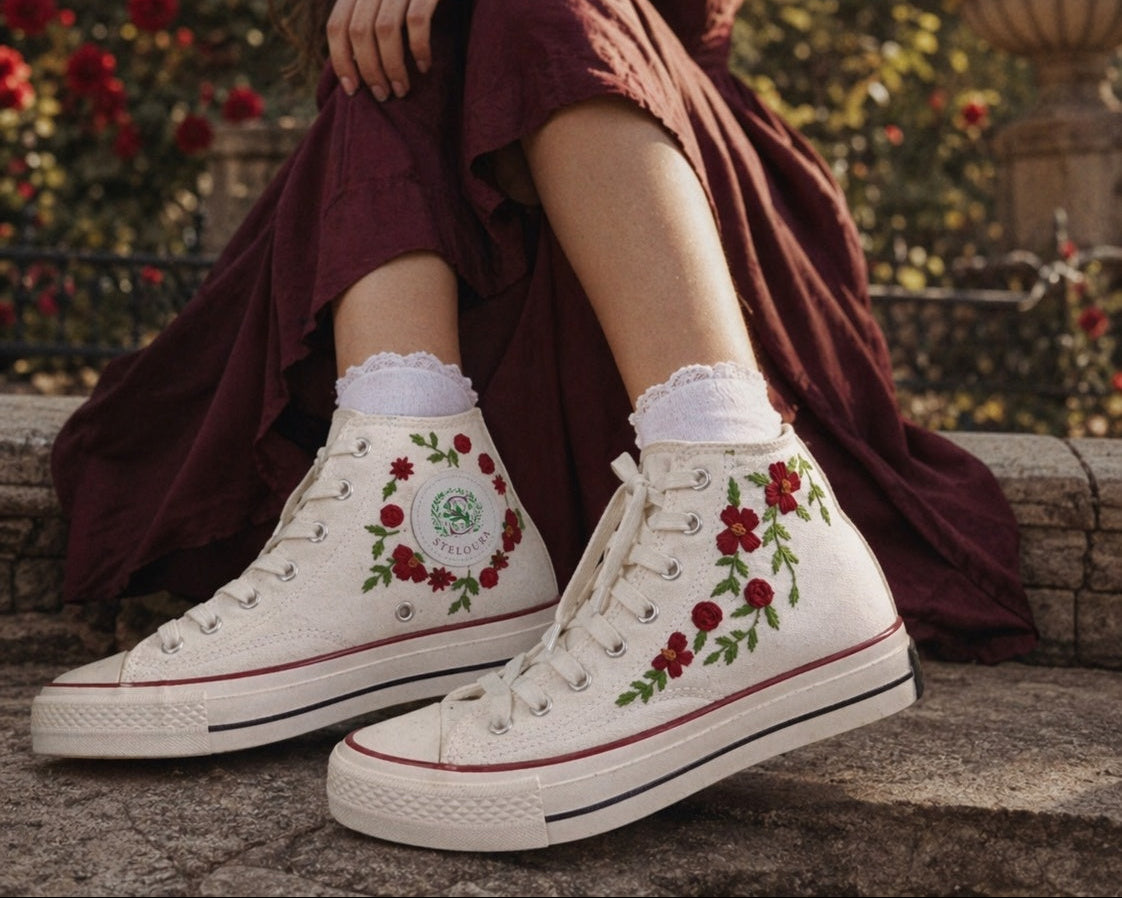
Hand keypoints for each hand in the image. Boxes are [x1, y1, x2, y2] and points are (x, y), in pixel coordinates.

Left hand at [326, 0, 441, 100]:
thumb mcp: (382, 1)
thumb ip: (365, 17)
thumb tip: (352, 60)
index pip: (337, 26)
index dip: (341, 60)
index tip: (352, 90)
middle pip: (359, 33)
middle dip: (369, 71)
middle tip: (382, 95)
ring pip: (385, 31)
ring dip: (392, 67)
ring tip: (402, 90)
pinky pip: (417, 22)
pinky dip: (419, 48)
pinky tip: (424, 66)